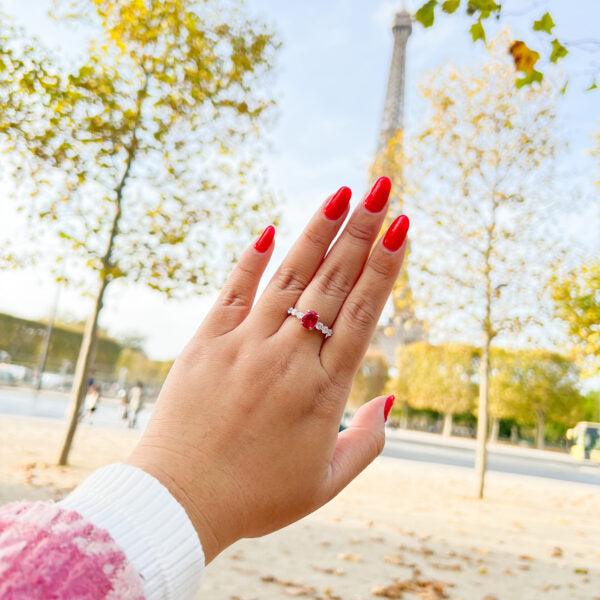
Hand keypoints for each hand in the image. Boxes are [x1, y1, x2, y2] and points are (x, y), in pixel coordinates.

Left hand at [128, 177, 408, 562]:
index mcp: (323, 390)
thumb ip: (367, 441)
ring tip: (340, 195)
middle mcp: (288, 357)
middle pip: (332, 283)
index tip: (401, 227)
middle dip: (361, 231)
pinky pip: (233, 292)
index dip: (384, 266)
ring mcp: (244, 345)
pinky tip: (268, 230)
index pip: (364, 313)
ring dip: (316, 233)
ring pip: (288, 277)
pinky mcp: (206, 343)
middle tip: (381, 188)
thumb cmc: (257, 498)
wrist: (180, 503)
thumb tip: (389, 400)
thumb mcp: (326, 483)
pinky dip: (251, 261)